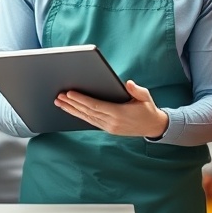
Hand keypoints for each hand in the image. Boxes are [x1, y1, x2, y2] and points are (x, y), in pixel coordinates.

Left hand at [54, 80, 168, 137]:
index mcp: (119, 113)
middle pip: (87, 112)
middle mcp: (112, 122)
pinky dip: (80, 115)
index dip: (81, 100)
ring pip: (87, 118)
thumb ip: (136, 90)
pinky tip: (71, 110)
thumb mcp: (145, 97)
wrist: (152, 126)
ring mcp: (109, 127)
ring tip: (59, 103)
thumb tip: (128, 83)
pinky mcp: (108, 129)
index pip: (96, 106)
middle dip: (72, 104)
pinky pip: (91, 122)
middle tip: (59, 96)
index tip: (70, 93)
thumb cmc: (147, 108)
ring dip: (72, 110)